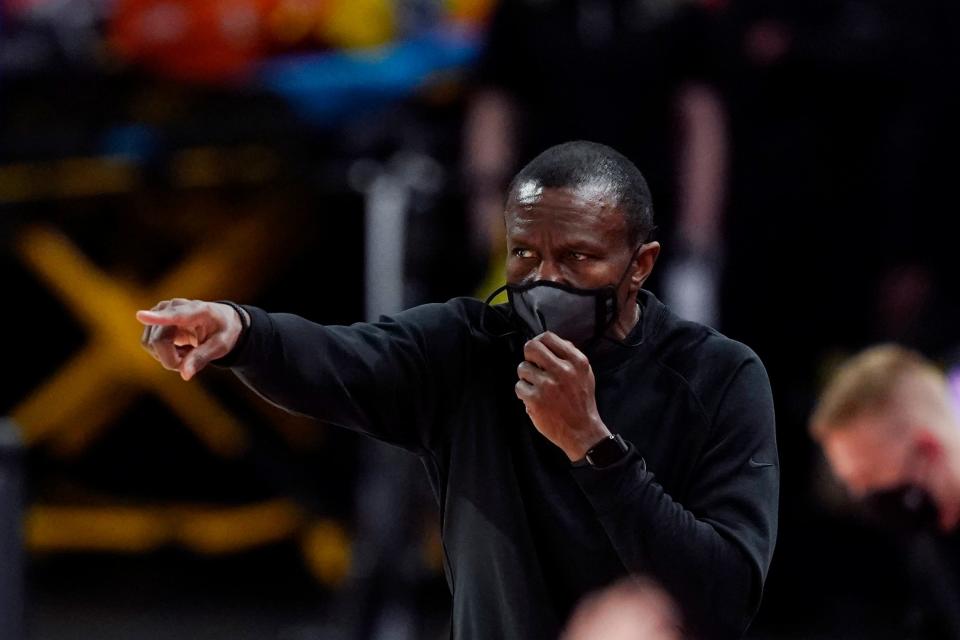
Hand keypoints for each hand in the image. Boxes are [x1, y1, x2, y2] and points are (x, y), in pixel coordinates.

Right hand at [136, 298, 243, 380]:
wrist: (221, 320)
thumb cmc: (223, 331)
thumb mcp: (221, 346)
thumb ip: (202, 358)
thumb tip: (184, 375)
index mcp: (198, 310)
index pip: (176, 316)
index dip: (157, 318)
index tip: (140, 316)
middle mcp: (175, 306)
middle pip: (159, 340)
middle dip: (172, 359)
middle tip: (191, 362)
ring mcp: (161, 311)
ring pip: (151, 344)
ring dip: (168, 356)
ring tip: (188, 351)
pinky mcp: (153, 320)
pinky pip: (149, 344)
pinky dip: (164, 353)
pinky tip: (179, 348)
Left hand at [515, 331, 610, 460]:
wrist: (582, 430)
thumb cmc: (581, 402)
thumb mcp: (585, 373)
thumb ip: (569, 355)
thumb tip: (549, 341)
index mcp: (577, 361)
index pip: (548, 337)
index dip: (539, 343)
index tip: (538, 352)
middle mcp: (563, 370)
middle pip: (531, 347)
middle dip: (528, 355)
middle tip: (533, 366)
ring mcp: (548, 385)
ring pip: (522, 368)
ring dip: (526, 378)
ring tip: (537, 387)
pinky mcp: (536, 400)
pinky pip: (519, 387)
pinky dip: (524, 393)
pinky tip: (534, 399)